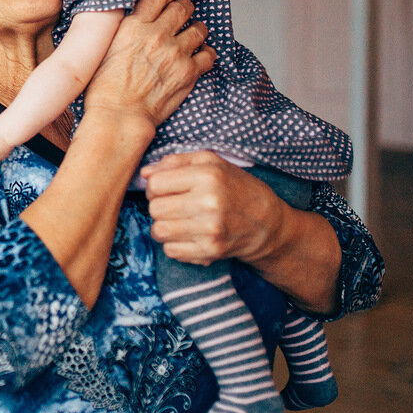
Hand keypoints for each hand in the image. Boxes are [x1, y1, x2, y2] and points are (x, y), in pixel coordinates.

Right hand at [83, 0, 214, 130]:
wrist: (119, 115)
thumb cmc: (104, 89)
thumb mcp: (104, 49)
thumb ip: (122, 31)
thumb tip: (131, 22)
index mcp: (134, 26)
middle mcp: (157, 35)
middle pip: (181, 8)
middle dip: (185, 6)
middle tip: (186, 8)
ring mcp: (176, 53)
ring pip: (198, 29)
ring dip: (198, 28)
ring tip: (196, 31)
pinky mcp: (189, 72)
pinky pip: (208, 55)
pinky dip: (207, 53)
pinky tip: (202, 55)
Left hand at [142, 151, 285, 265]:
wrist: (267, 224)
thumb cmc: (236, 188)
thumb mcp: (212, 163)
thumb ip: (176, 161)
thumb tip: (145, 172)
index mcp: (208, 176)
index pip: (155, 184)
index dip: (155, 186)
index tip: (165, 189)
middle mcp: (209, 203)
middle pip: (155, 209)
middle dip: (158, 207)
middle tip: (173, 205)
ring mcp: (210, 230)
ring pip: (159, 231)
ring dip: (163, 227)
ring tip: (178, 221)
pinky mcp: (211, 251)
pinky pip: (170, 250)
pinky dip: (174, 244)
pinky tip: (188, 235)